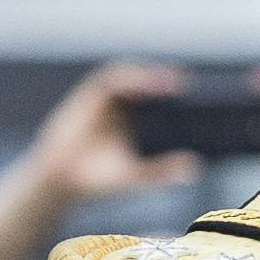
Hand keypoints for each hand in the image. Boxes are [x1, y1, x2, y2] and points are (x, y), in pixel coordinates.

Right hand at [18, 62, 195, 207]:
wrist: (61, 182)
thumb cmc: (98, 181)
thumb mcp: (135, 177)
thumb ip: (161, 171)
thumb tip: (195, 166)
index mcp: (136, 122)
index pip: (160, 101)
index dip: (177, 95)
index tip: (199, 97)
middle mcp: (123, 107)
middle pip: (148, 85)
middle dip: (166, 81)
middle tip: (187, 86)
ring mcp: (105, 100)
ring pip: (131, 77)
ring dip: (149, 77)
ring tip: (169, 84)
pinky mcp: (89, 96)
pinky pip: (109, 80)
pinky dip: (126, 78)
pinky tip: (141, 83)